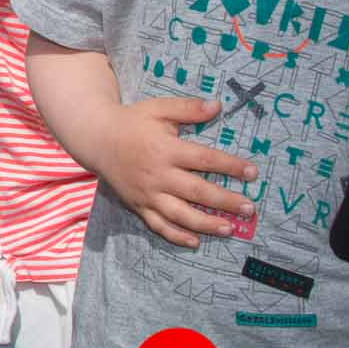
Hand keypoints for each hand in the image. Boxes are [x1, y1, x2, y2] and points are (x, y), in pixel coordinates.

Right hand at [95, 97, 258, 248]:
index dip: (230, 166)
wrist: (96, 139)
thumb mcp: (158, 108)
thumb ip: (188, 108)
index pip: (204, 159)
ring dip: (206, 224)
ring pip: (180, 214)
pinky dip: (176, 235)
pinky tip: (195, 241)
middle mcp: (158, 175)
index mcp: (165, 149)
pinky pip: (158, 225)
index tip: (252, 173)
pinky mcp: (138, 205)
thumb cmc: (132, 122)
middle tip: (249, 208)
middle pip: (197, 191)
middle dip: (225, 201)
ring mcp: (147, 194)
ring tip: (229, 229)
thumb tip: (218, 106)